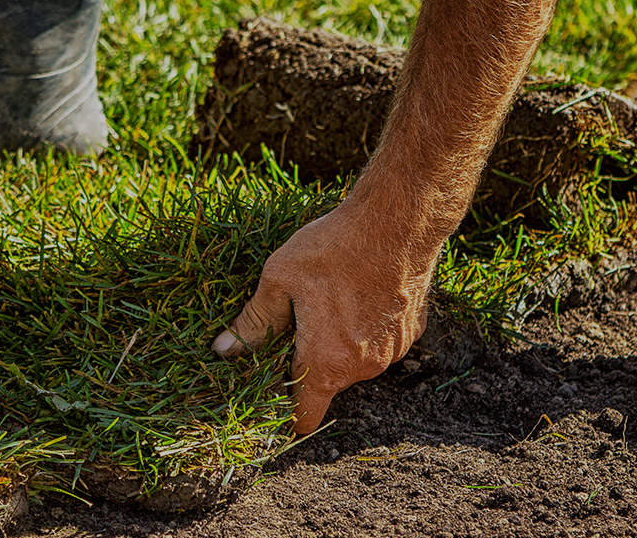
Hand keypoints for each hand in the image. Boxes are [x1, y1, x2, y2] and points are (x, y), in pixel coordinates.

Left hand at [211, 200, 437, 434]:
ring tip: (328, 299)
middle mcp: (363, 367)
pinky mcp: (412, 331)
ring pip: (353, 360)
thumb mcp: (278, 280)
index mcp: (326, 363)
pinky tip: (357, 292)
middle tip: (294, 323)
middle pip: (327, 382)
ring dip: (338, 342)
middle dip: (308, 361)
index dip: (285, 413)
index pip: (305, 416)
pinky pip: (379, 341)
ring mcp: (392, 351)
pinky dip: (365, 327)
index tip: (272, 399)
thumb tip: (224, 351)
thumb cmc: (333, 249)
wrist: (398, 221)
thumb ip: (253, 322)